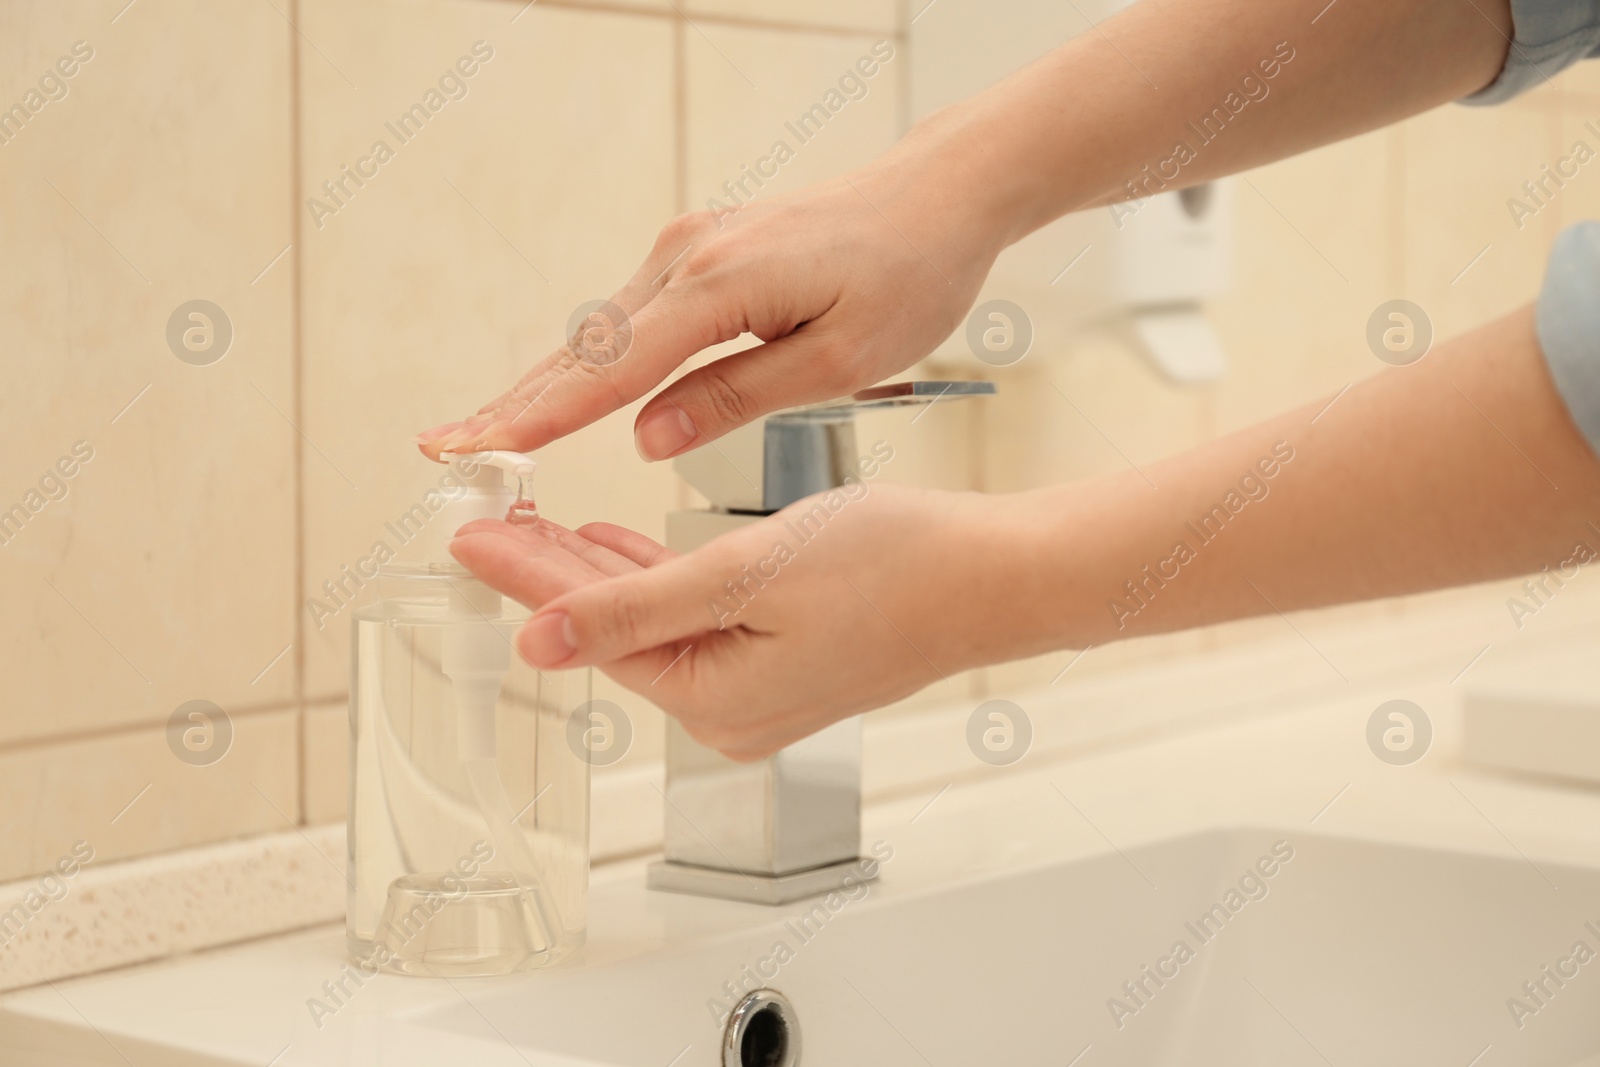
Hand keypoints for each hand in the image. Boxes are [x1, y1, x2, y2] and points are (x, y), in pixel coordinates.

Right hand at [417, 155, 1003, 462]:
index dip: (542, 418)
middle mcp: (689, 256)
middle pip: (583, 345)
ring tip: (479, 435)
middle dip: (511, 402)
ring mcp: (691, 247)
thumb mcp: (840, 359)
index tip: (478, 452)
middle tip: (440, 448)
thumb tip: (644, 438)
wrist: (939, 194)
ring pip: (598, 330)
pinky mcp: (702, 250)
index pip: (613, 368)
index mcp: (722, 285)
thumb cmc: (909, 275)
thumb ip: (736, 396)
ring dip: (540, 384)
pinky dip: (586, 359)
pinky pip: (629, 314)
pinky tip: (555, 392)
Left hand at [449, 484, 1054, 759]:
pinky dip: (660, 577)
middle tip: (493, 517)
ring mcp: (761, 688)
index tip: (467, 535)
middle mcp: (730, 709)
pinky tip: (625, 548)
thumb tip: (540, 641)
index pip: (590, 630)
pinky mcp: (786, 660)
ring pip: (656, 619)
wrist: (996, 577)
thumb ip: (635, 608)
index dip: (524, 575)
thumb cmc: (895, 570)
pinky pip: (700, 618)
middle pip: (616, 629)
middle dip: (551, 572)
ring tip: (538, 523)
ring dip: (601, 570)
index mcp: (714, 698)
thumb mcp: (747, 576)